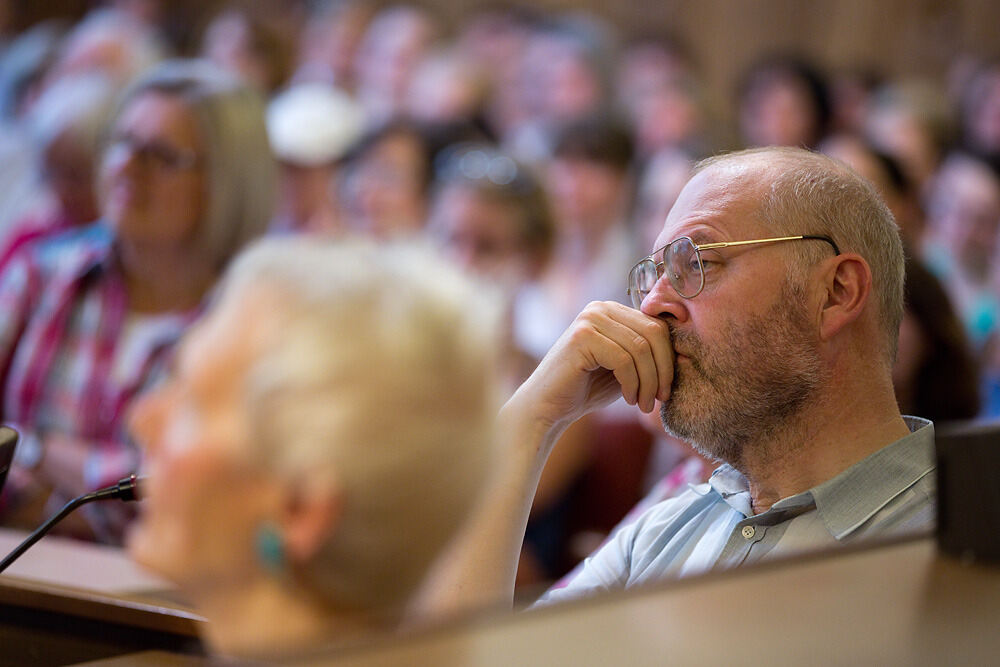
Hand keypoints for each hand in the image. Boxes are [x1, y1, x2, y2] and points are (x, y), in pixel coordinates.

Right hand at [513, 301, 673, 434]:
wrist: (548, 407)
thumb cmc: (587, 389)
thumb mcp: (625, 368)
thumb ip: (647, 355)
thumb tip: (684, 353)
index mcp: (613, 310)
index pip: (657, 327)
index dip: (668, 360)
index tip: (666, 391)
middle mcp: (601, 307)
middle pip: (654, 334)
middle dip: (663, 371)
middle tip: (659, 400)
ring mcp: (590, 319)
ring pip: (641, 349)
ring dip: (648, 382)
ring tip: (642, 404)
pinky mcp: (582, 336)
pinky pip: (624, 359)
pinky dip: (633, 384)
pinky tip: (628, 399)